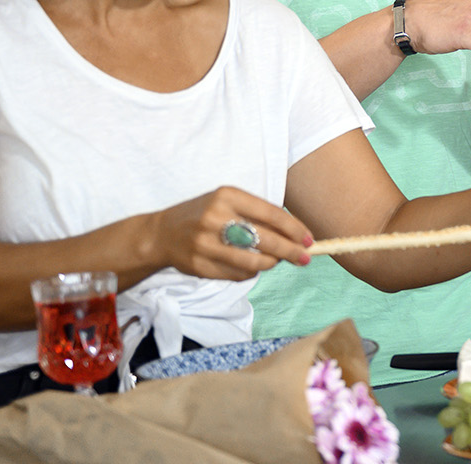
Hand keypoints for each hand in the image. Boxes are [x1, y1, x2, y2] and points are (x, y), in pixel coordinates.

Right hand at [151, 186, 313, 280]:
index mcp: (227, 195)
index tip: (308, 239)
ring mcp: (206, 244)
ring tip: (277, 261)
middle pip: (265, 240)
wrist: (162, 233)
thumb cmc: (204, 214)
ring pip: (253, 262)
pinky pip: (237, 275)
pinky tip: (252, 266)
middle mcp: (216, 218)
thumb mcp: (228, 202)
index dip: (294, 228)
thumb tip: (295, 233)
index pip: (271, 213)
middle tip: (305, 257)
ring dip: (272, 264)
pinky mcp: (200, 266)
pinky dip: (251, 273)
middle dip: (291, 251)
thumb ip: (258, 214)